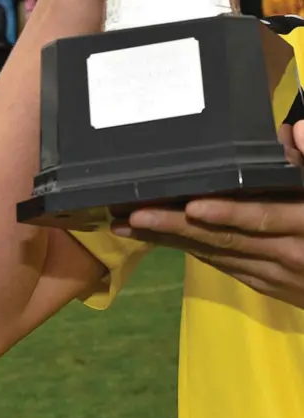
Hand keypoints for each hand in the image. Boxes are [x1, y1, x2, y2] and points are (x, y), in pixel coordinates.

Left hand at [112, 121, 303, 308]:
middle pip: (226, 239)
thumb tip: (296, 132)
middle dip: (176, 229)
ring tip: (131, 225)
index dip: (228, 213)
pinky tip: (164, 239)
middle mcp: (290, 252)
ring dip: (173, 242)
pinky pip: (224, 265)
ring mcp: (277, 274)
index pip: (263, 216)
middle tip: (133, 216)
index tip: (192, 204)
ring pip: (217, 255)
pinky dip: (193, 251)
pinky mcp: (268, 285)